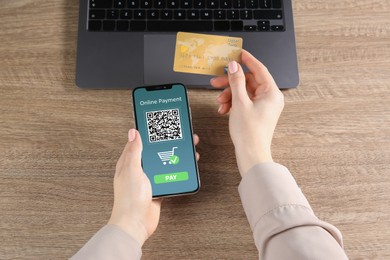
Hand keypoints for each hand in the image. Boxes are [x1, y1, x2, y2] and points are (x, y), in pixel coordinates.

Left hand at [108, 129, 199, 245]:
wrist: (136, 223)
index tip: (160, 125)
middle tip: (182, 136)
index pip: (139, 142)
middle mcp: (138, 170)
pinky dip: (177, 170)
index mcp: (129, 163)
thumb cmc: (129, 199)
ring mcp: (149, 180)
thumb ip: (134, 151)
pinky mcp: (158, 188)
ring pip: (164, 163)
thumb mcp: (132, 170)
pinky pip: (169, 176)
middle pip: (155, 152)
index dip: (149, 133)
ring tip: (188, 149)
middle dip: (168, 144)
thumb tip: (134, 132)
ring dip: (175, 156)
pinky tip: (184, 166)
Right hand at [210, 50, 283, 175]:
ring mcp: (264, 106)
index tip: (238, 53)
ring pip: (244, 92)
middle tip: (216, 81)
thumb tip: (234, 66)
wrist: (251, 154)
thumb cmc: (250, 133)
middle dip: (231, 83)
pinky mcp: (257, 113)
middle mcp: (270, 98)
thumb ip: (236, 81)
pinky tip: (223, 110)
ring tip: (219, 102)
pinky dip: (233, 103)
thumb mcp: (240, 103)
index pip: (259, 70)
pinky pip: (244, 102)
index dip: (247, 60)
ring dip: (229, 95)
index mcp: (272, 93)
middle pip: (248, 82)